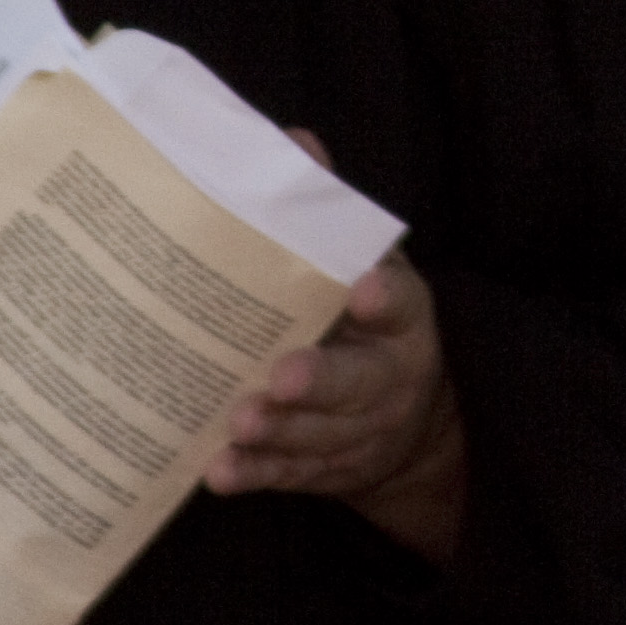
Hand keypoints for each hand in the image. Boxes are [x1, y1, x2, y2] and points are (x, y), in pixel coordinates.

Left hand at [205, 246, 467, 564]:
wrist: (404, 419)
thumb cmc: (363, 325)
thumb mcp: (365, 267)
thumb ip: (331, 218)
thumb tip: (302, 151)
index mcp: (400, 320)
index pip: (401, 303)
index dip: (385, 299)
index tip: (365, 290)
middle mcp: (387, 378)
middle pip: (359, 381)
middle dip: (320, 381)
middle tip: (283, 377)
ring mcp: (358, 430)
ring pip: (321, 434)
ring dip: (280, 430)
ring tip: (240, 422)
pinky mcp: (324, 468)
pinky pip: (289, 473)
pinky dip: (255, 472)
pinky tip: (221, 469)